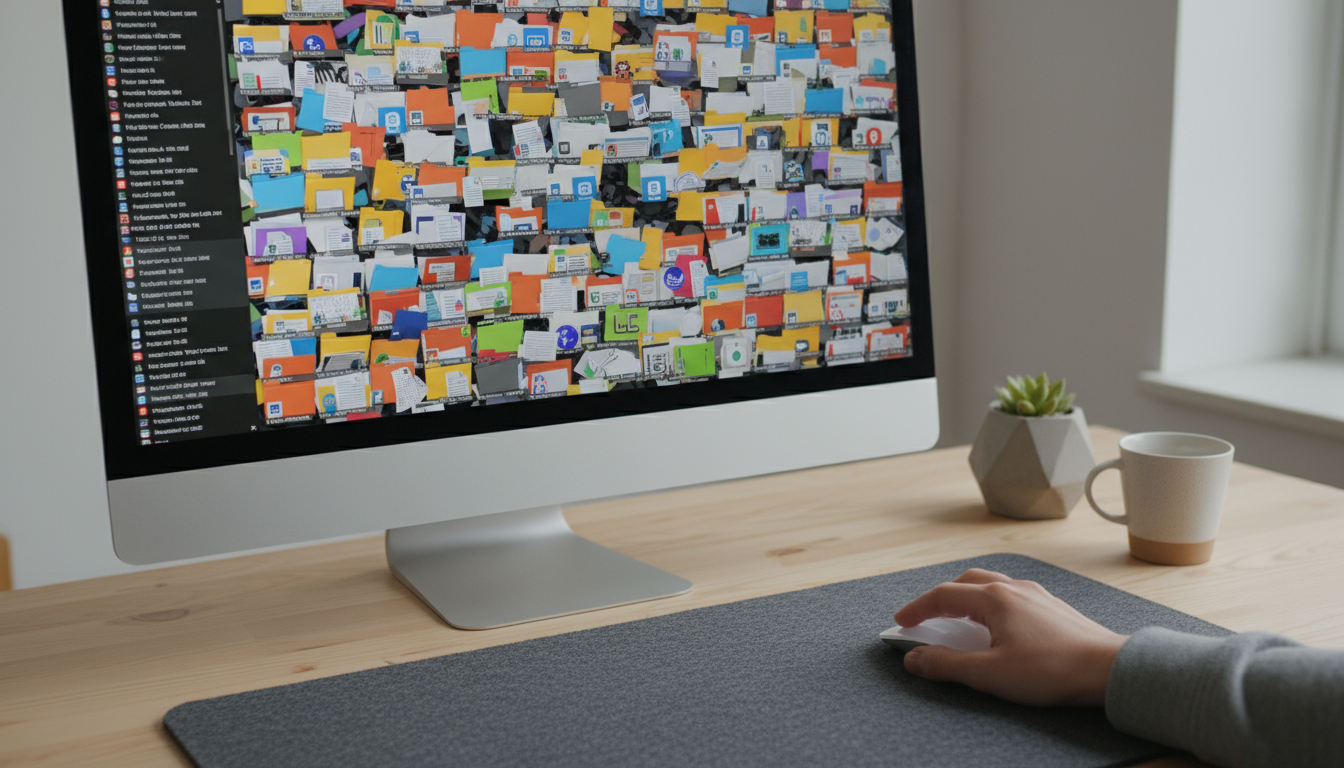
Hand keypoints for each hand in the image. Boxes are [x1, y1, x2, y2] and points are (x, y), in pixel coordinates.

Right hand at [894, 569, 1127, 706]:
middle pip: (967, 582)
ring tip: (960, 619)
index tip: (901, 622)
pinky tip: (1000, 626)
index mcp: (994, 599)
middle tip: (927, 617)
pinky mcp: (1054, 608)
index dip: (917, 609)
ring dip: (968, 598)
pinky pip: (1013, 595)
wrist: (1109, 669)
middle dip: (942, 597)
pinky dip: (992, 604)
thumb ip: (946, 664)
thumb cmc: (1053, 670)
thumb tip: (914, 658)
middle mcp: (1014, 589)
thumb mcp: (989, 673)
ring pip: (992, 585)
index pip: (943, 596)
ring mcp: (1037, 596)